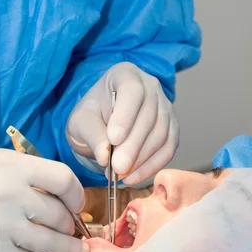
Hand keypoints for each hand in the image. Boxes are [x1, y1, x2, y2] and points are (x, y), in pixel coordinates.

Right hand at [0, 149, 88, 251]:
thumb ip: (26, 173)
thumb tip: (61, 195)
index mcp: (11, 166)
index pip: (62, 178)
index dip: (76, 194)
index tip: (76, 205)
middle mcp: (10, 193)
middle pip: (58, 215)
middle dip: (71, 228)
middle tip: (72, 233)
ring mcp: (1, 225)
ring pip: (50, 242)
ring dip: (69, 251)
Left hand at [66, 62, 178, 184]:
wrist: (102, 125)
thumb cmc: (90, 118)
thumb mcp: (80, 122)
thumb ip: (91, 135)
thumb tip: (105, 156)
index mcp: (125, 75)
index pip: (132, 90)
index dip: (125, 115)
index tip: (113, 139)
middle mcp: (151, 87)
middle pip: (149, 116)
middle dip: (132, 146)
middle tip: (117, 167)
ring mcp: (165, 107)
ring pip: (161, 134)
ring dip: (141, 159)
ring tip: (120, 174)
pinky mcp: (171, 129)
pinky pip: (168, 149)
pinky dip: (152, 166)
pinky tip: (132, 177)